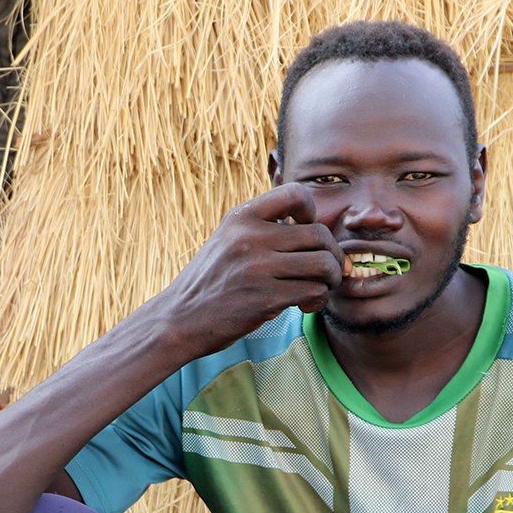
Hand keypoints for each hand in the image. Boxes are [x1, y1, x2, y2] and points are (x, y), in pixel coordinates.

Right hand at [149, 183, 346, 355]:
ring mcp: (258, 268)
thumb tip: (315, 227)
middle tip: (328, 269)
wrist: (179, 319)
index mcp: (241, 217)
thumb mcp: (228, 240)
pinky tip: (305, 304)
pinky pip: (314, 291)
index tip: (305, 231)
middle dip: (332, 254)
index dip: (312, 211)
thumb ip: (263, 229)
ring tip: (320, 286)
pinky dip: (318, 299)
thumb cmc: (211, 282)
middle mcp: (250, 238)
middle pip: (319, 234)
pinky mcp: (265, 299)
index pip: (296, 193)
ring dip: (331, 278)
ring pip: (323, 264)